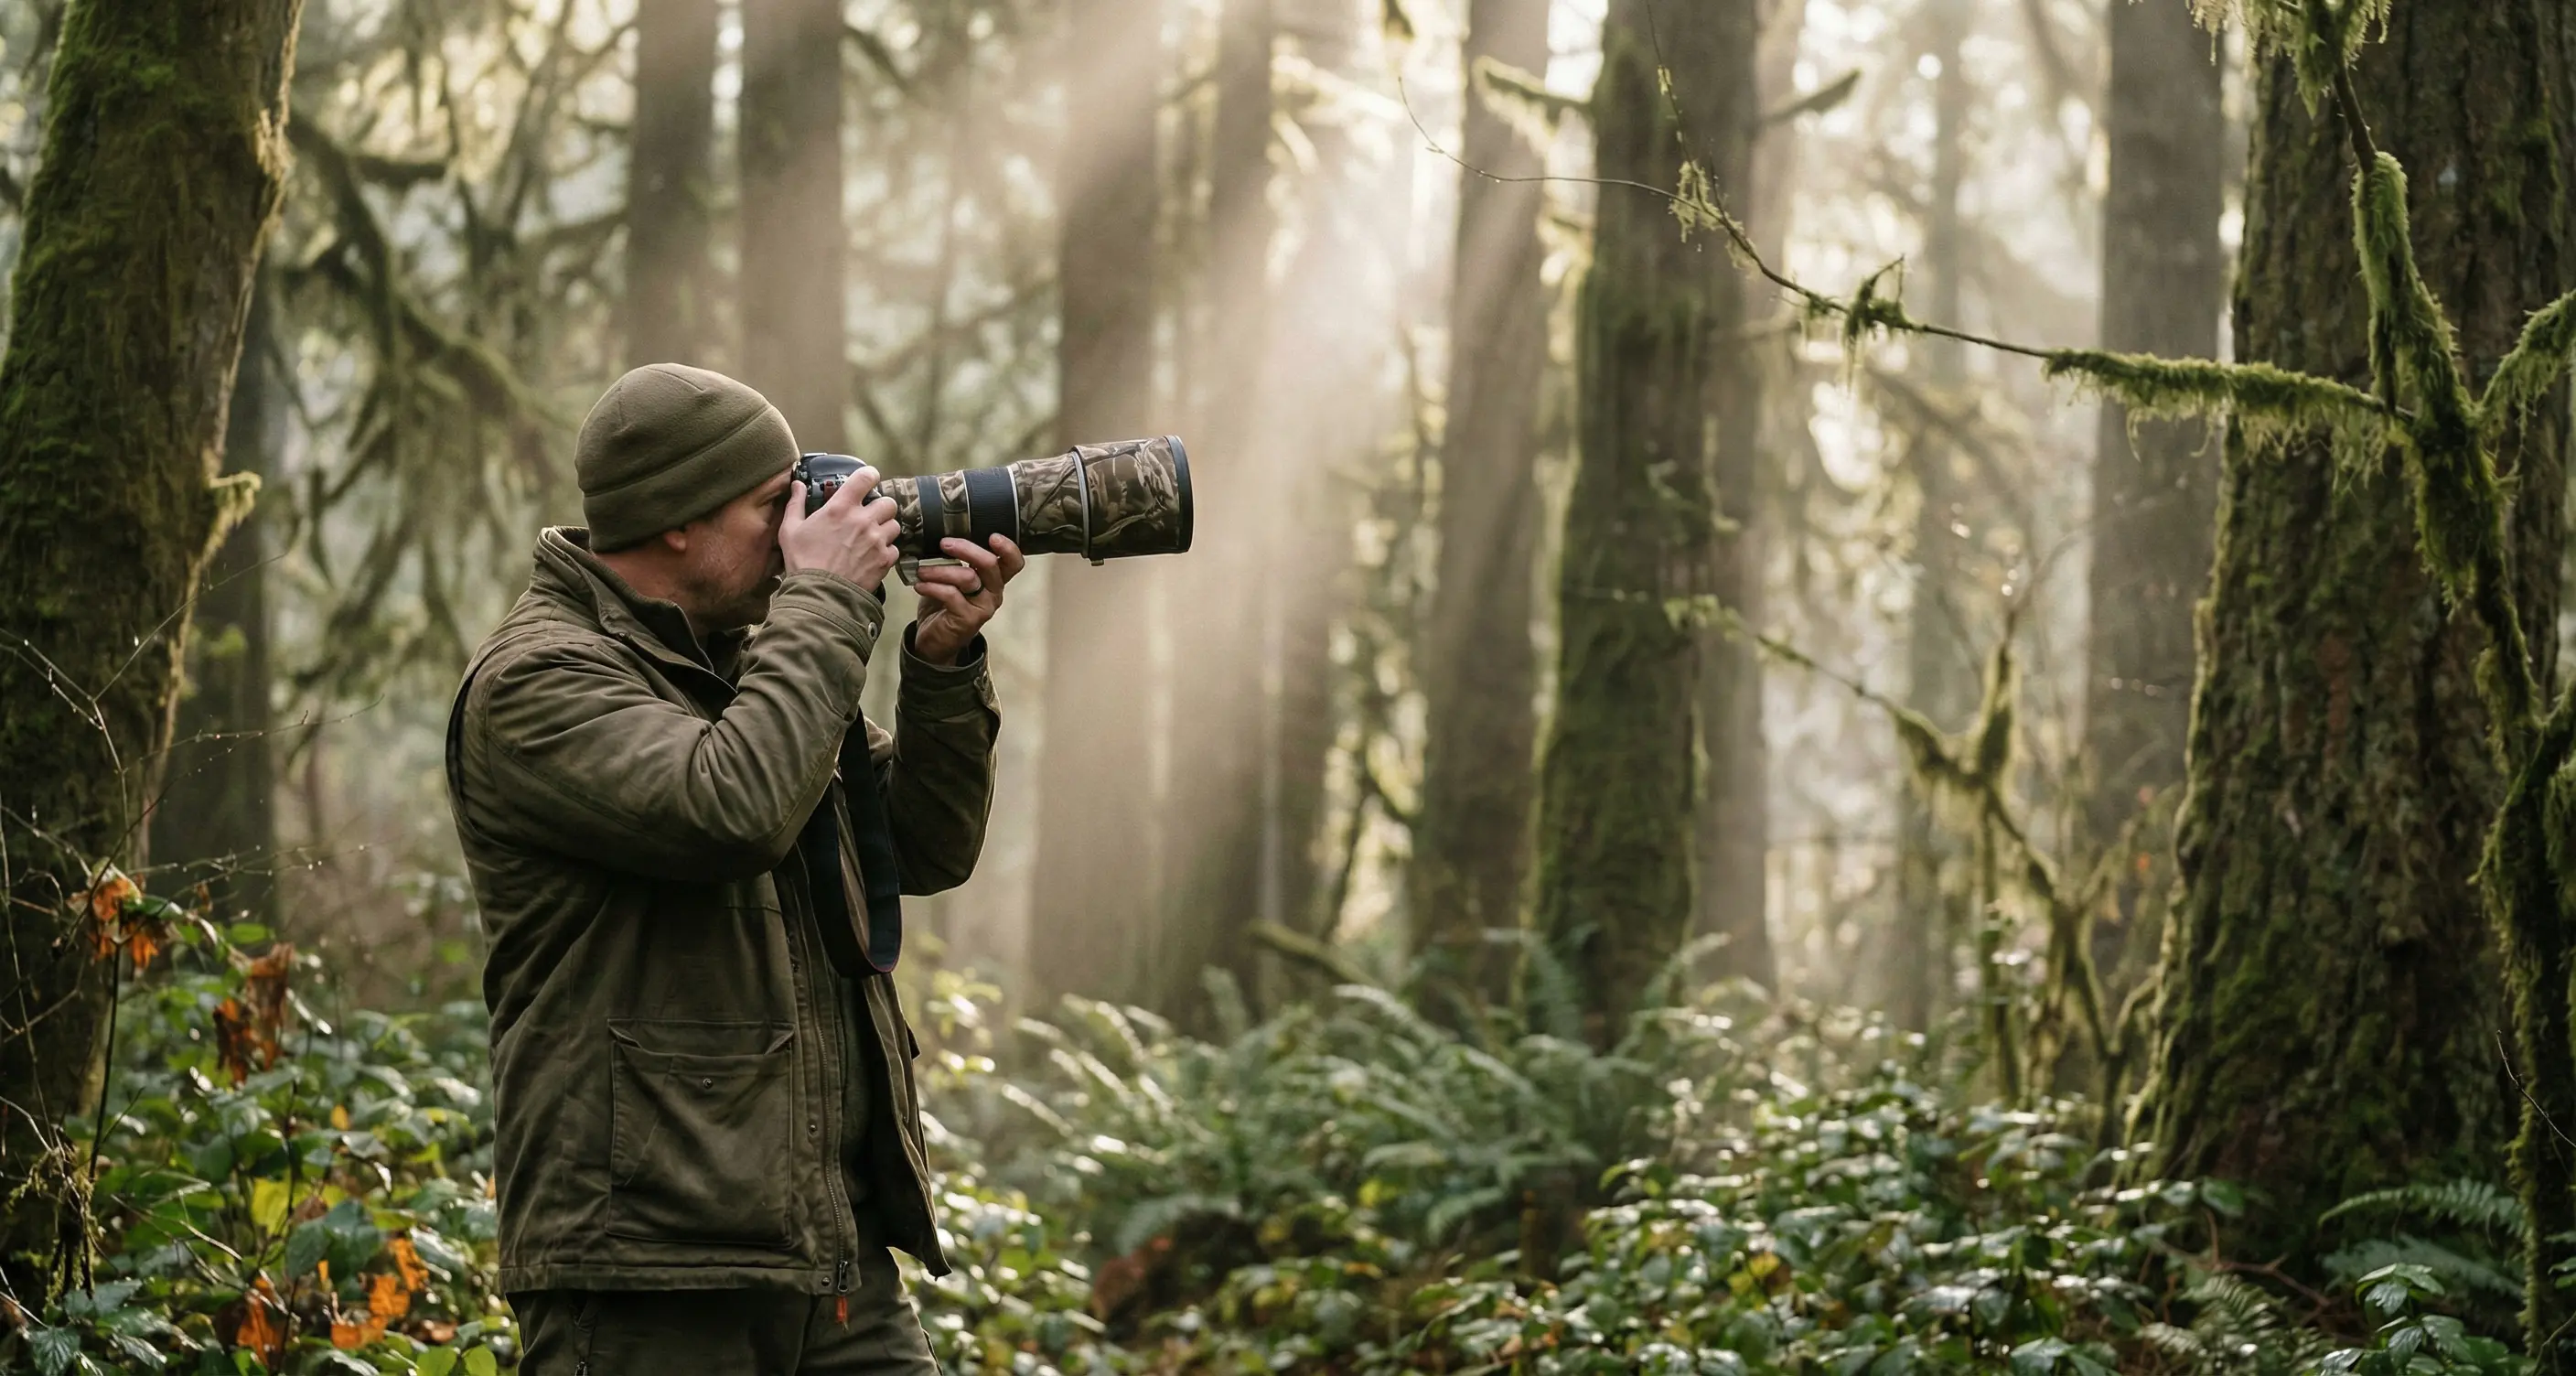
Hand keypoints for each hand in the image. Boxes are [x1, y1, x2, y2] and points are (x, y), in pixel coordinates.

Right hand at [780, 467, 899, 593]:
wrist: (820, 595)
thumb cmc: (803, 562)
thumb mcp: (790, 530)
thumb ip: (796, 503)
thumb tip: (797, 485)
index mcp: (840, 508)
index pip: (866, 477)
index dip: (870, 476)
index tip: (868, 480)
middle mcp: (863, 520)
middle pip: (888, 502)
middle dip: (880, 507)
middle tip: (870, 516)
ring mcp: (877, 540)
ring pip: (894, 525)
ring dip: (885, 529)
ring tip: (872, 538)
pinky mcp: (885, 560)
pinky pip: (894, 549)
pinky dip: (886, 552)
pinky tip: (872, 556)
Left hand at [911, 535, 1023, 665]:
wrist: (935, 640)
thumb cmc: (944, 604)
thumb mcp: (953, 578)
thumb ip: (956, 560)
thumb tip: (941, 534)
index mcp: (994, 579)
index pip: (1013, 562)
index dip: (1009, 548)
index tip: (992, 536)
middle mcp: (994, 593)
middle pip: (990, 564)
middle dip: (966, 549)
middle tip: (944, 543)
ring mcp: (983, 607)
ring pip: (968, 578)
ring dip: (940, 570)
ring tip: (922, 571)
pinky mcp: (968, 620)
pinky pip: (951, 595)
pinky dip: (932, 587)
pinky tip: (919, 585)